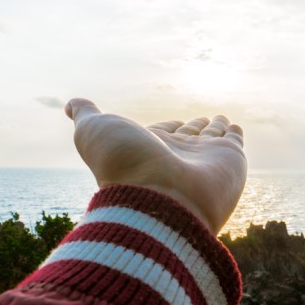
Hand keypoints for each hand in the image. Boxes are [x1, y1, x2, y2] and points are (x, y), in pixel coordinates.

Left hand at [65, 98, 246, 234]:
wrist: (160, 201)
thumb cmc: (122, 166)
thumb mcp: (94, 131)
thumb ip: (86, 115)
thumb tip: (70, 104)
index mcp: (146, 150)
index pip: (161, 133)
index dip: (167, 127)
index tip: (173, 122)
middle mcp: (175, 156)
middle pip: (187, 137)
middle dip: (193, 128)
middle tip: (202, 120)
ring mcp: (202, 160)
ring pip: (210, 138)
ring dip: (216, 127)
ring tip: (220, 119)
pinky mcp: (229, 161)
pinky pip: (233, 142)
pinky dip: (235, 134)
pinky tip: (234, 127)